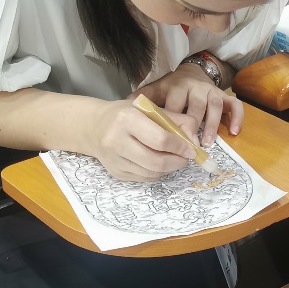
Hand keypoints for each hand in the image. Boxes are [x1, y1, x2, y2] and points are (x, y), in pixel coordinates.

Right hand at [86, 99, 200, 181]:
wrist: (94, 127)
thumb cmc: (126, 115)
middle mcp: (117, 140)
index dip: (180, 146)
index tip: (191, 149)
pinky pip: (143, 178)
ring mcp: (114, 159)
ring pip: (151, 173)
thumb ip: (175, 120)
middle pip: (156, 161)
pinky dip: (157, 173)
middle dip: (177, 162)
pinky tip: (159, 163)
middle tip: (186, 158)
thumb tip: (195, 140)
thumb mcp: (149, 109)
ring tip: (175, 159)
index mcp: (127, 119)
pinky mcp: (115, 172)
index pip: (160, 139)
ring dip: (169, 169)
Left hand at [136, 64, 241, 145]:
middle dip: (194, 125)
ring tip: (208, 143)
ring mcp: (212, 91)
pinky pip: (235, 105)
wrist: (191, 72)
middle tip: (190, 144)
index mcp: (177, 86)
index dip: (173, 121)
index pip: (175, 103)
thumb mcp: (156, 90)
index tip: (168, 137)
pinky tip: (235, 132)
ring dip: (213, 125)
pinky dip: (237, 118)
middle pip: (197, 105)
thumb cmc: (171, 87)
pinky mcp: (224, 96)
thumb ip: (144, 98)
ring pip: (216, 106)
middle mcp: (196, 87)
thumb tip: (126, 105)